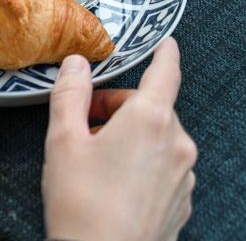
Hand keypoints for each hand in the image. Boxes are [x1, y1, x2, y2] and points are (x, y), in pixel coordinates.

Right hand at [42, 37, 196, 240]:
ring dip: (130, 137)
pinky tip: (111, 185)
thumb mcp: (63, 139)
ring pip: (157, 139)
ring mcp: (182, 175)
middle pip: (152, 108)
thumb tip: (76, 64)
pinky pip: (163, 168)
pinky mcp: (181, 202)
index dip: (164, 53)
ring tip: (94, 161)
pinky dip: (141, 165)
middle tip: (84, 124)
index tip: (164, 43)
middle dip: (119, 108)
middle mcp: (175, 143)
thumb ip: (70, 94)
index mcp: (149, 119)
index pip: (165, 73)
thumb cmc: (81, 203)